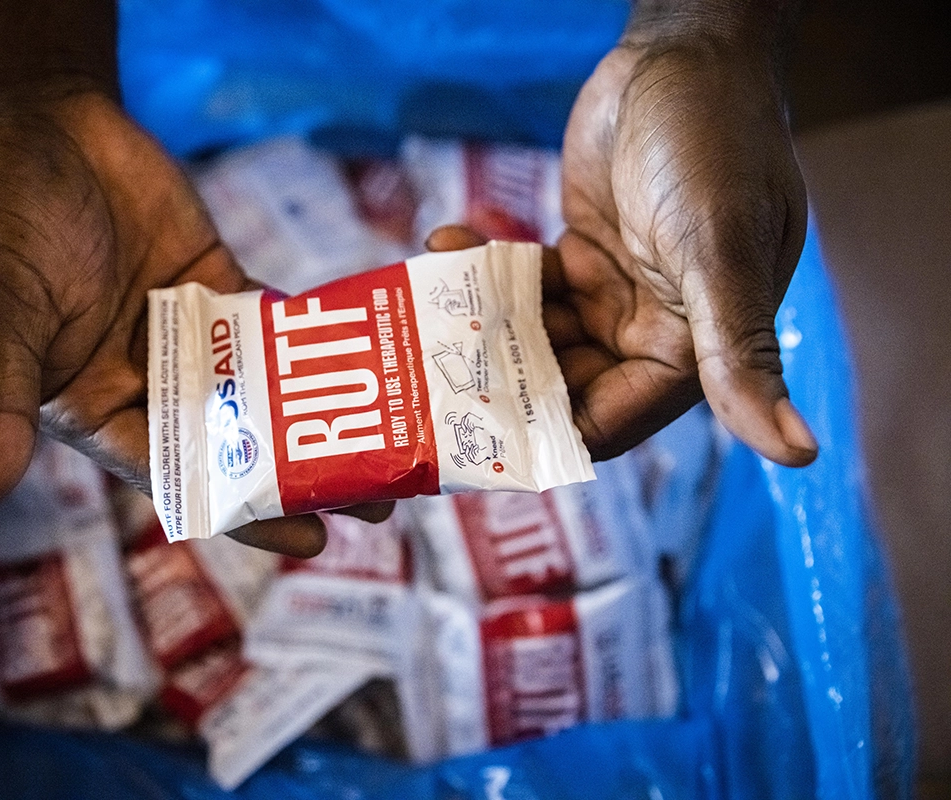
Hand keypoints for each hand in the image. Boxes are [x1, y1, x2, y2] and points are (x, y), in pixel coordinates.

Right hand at [0, 90, 359, 554]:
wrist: (35, 120)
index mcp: (91, 407)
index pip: (176, 475)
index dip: (243, 509)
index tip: (310, 539)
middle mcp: (145, 382)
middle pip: (236, 442)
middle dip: (303, 474)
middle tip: (381, 505)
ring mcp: (187, 336)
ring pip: (266, 391)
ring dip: (323, 418)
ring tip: (396, 448)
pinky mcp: (217, 285)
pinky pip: (274, 324)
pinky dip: (319, 343)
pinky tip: (375, 361)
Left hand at [432, 36, 816, 466]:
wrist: (684, 54)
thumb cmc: (716, 144)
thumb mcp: (721, 251)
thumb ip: (737, 353)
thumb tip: (799, 454)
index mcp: (691, 348)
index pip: (613, 421)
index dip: (547, 431)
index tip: (473, 428)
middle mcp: (652, 330)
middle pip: (562, 385)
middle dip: (500, 376)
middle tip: (431, 360)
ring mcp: (612, 292)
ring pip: (534, 337)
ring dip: (483, 323)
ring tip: (427, 299)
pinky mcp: (580, 255)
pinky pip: (524, 285)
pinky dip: (487, 272)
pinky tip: (448, 243)